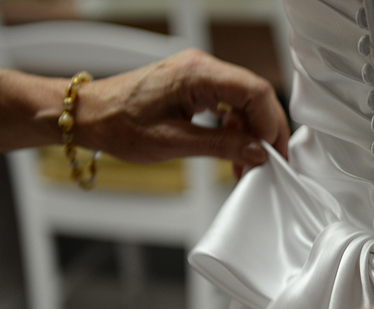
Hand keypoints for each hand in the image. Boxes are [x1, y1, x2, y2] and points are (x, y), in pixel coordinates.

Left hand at [74, 49, 288, 171]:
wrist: (90, 116)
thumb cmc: (118, 123)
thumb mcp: (173, 143)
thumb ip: (221, 147)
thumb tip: (257, 153)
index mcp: (196, 74)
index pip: (254, 91)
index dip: (271, 123)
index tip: (273, 152)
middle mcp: (201, 68)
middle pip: (254, 96)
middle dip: (266, 130)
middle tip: (270, 161)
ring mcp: (199, 76)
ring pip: (244, 102)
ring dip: (251, 133)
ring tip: (247, 164)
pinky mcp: (195, 87)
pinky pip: (228, 105)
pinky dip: (236, 129)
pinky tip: (233, 151)